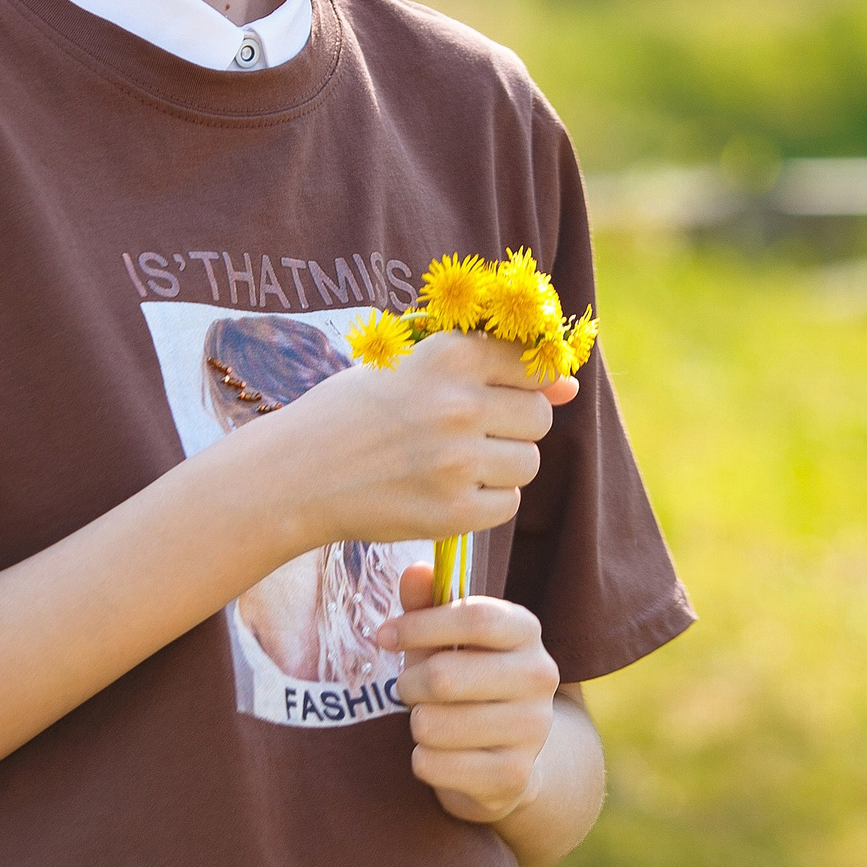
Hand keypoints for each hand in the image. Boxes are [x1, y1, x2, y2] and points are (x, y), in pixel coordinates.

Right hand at [253, 331, 579, 551]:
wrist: (297, 471)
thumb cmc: (355, 410)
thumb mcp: (414, 367)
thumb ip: (493, 370)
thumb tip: (570, 387)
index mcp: (451, 354)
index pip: (532, 365)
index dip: (520, 383)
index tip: (494, 394)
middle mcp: (459, 403)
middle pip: (539, 417)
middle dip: (513, 426)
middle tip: (465, 431)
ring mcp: (457, 461)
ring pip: (528, 463)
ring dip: (501, 465)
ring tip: (451, 461)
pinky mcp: (452, 512)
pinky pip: (507, 505)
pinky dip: (484, 501)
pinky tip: (444, 489)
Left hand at [378, 563, 561, 825]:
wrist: (506, 756)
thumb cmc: (466, 679)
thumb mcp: (446, 638)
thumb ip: (427, 603)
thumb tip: (416, 571)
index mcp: (525, 630)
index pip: (475, 617)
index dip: (421, 625)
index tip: (384, 635)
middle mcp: (539, 676)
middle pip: (444, 676)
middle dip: (408, 684)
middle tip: (409, 689)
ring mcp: (533, 730)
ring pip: (432, 724)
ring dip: (416, 723)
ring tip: (432, 720)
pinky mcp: (514, 776)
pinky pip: (434, 764)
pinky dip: (423, 760)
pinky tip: (441, 755)